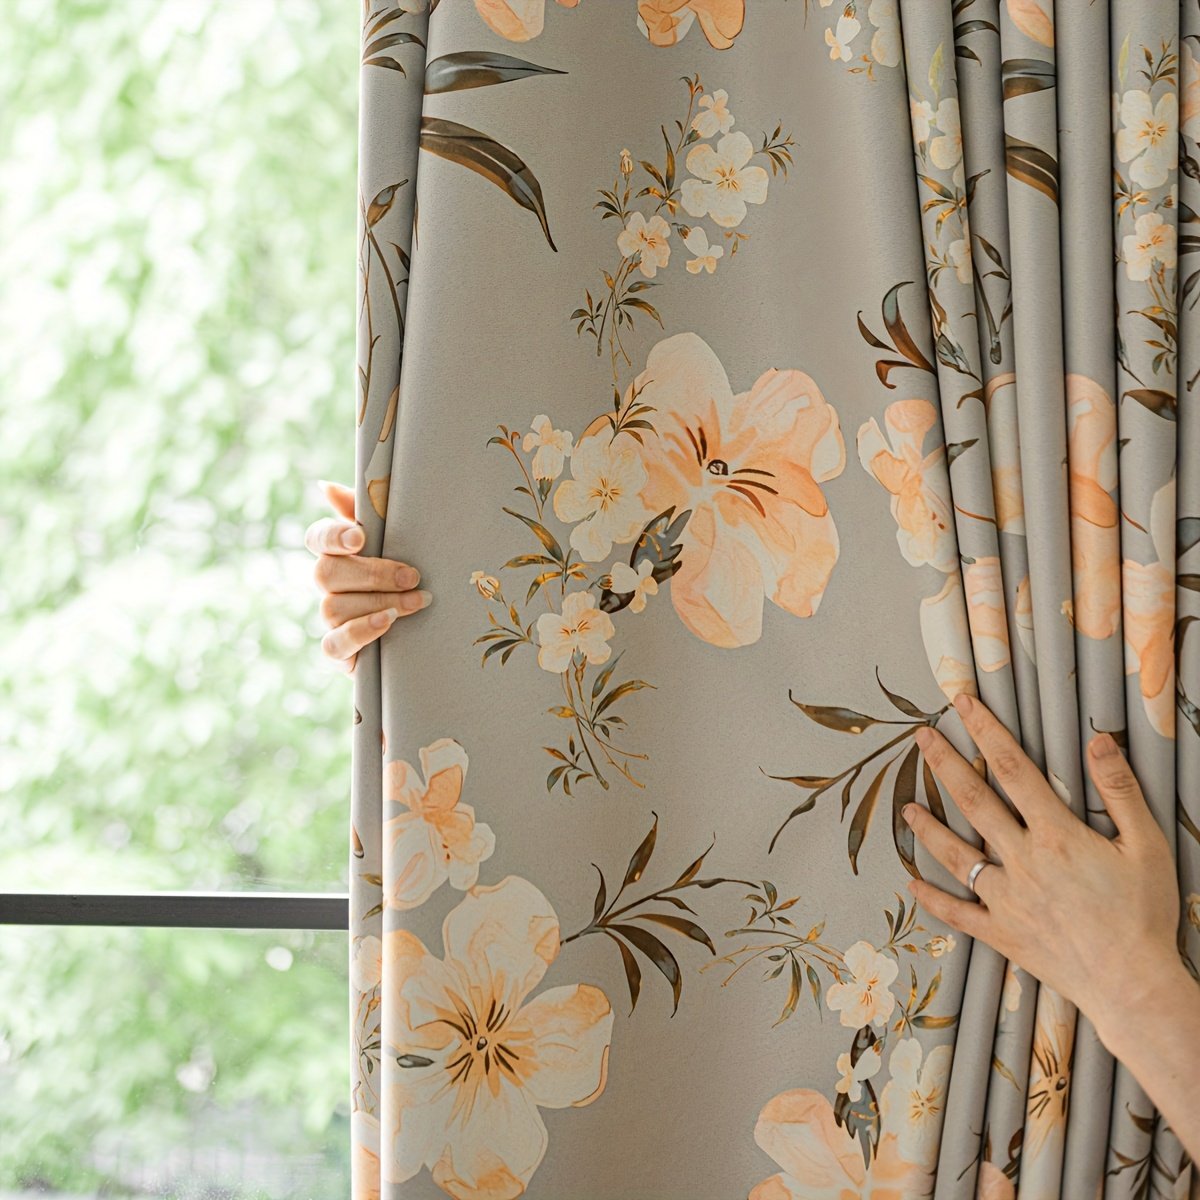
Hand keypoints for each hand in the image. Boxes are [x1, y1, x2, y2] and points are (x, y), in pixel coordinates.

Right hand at [306, 481, 429, 672]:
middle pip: (326, 573)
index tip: (360, 537)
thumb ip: (370, 512)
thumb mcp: (396, 542)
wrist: (423, 628)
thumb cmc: (407, 574)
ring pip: (333, 607)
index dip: (332, 536)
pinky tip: (387, 622)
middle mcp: (327, 585)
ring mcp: (330, 619)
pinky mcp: (339, 651)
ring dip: (378, 603)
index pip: (317, 538)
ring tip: (417, 602)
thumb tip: (326, 488)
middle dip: (373, 574)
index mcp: (338, 554)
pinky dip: (359, 632)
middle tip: (413, 576)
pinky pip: (333, 644)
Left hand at [904, 692, 1185, 1046]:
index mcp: (1055, 835)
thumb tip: (1098, 740)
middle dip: (944, 764)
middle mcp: (1022, 861)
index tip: (963, 705)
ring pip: (956, 854)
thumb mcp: (1146, 845)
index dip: (986, 732)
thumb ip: (1120, 790)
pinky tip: (913, 885)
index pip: (1012, 769)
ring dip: (928, 828)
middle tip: (921, 738)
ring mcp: (1006, 899)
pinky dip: (933, 899)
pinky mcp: (1001, 933)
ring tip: (906, 807)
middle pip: (973, 802)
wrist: (1133, 984)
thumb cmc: (1144, 915)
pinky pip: (958, 914)